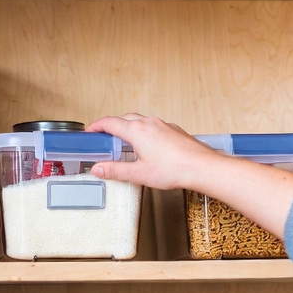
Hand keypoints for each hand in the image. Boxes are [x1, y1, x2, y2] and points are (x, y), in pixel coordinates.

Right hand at [86, 113, 292, 239]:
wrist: (202, 167)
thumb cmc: (174, 169)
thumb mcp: (138, 174)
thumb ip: (115, 170)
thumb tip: (97, 169)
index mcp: (137, 131)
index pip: (110, 122)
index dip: (97, 126)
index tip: (90, 131)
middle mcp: (150, 123)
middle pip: (124, 118)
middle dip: (111, 125)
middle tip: (104, 136)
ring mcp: (164, 125)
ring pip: (140, 121)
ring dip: (128, 127)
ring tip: (123, 141)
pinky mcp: (174, 131)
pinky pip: (153, 126)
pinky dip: (144, 131)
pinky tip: (146, 146)